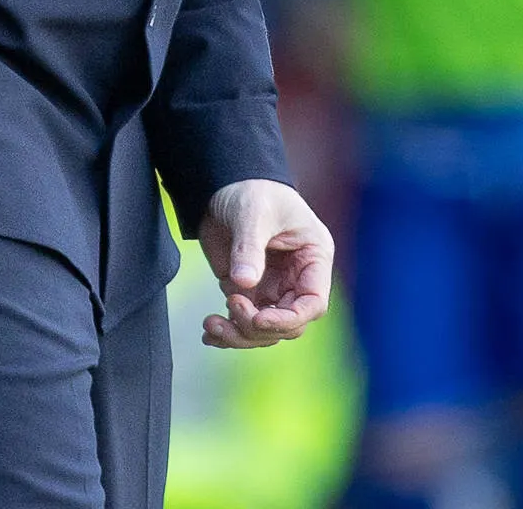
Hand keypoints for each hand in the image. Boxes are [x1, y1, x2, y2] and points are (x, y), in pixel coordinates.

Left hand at [197, 179, 333, 348]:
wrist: (225, 186)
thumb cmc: (252, 191)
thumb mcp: (253, 214)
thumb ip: (249, 248)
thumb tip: (243, 284)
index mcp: (313, 257)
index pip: (313, 304)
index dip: (287, 319)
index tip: (256, 318)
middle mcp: (297, 278)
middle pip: (288, 324)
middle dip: (257, 327)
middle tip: (230, 305)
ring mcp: (273, 287)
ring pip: (264, 331)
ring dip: (238, 335)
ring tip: (210, 325)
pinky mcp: (249, 291)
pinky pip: (243, 324)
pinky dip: (226, 333)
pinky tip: (209, 333)